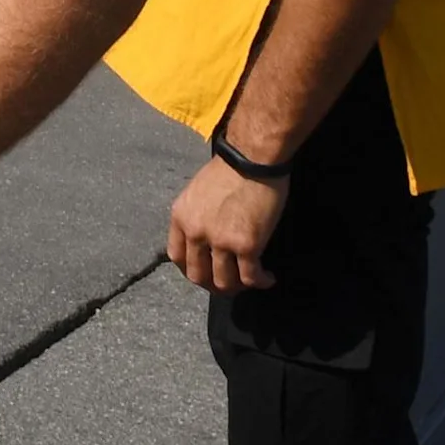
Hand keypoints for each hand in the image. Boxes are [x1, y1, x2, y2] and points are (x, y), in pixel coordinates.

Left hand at [166, 156, 287, 293]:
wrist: (252, 157)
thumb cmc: (231, 168)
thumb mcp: (198, 192)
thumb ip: (196, 215)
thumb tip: (204, 236)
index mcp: (180, 217)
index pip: (176, 257)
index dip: (191, 270)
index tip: (204, 273)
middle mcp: (195, 232)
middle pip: (197, 275)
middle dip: (213, 285)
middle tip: (228, 284)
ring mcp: (220, 240)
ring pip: (224, 282)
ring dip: (237, 287)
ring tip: (250, 282)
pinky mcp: (246, 245)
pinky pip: (250, 276)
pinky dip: (260, 282)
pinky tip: (268, 278)